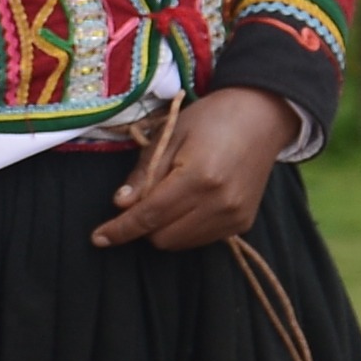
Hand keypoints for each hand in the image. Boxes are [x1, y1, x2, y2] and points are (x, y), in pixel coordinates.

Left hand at [92, 88, 295, 254]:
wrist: (262, 117)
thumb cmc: (211, 118)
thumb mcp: (170, 134)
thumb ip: (144, 172)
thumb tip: (120, 204)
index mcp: (199, 177)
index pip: (150, 215)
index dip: (121, 229)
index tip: (98, 238)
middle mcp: (220, 203)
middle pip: (162, 237)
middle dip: (144, 224)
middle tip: (145, 196)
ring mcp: (234, 217)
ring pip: (180, 243)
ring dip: (164, 228)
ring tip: (171, 194)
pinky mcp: (243, 223)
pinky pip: (201, 240)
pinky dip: (185, 228)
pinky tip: (190, 202)